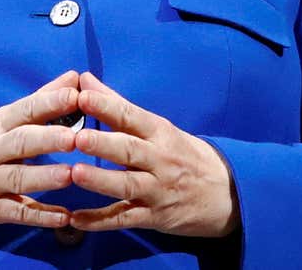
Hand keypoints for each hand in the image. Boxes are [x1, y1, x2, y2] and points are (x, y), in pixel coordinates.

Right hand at [0, 71, 80, 236]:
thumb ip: (38, 101)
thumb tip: (73, 78)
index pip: (23, 110)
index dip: (49, 103)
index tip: (75, 95)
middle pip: (21, 142)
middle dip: (48, 139)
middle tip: (75, 138)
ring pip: (19, 179)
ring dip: (46, 177)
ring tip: (72, 175)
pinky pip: (17, 213)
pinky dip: (40, 216)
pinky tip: (64, 217)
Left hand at [67, 72, 240, 237]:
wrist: (226, 194)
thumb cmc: (184, 154)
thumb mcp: (159, 127)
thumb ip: (117, 105)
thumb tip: (84, 79)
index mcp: (160, 134)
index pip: (132, 117)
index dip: (107, 107)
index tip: (83, 96)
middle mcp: (160, 161)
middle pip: (130, 151)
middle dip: (103, 144)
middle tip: (77, 138)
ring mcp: (157, 191)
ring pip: (127, 186)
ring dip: (100, 180)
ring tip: (75, 173)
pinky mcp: (153, 217)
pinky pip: (123, 219)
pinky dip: (99, 221)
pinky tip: (75, 219)